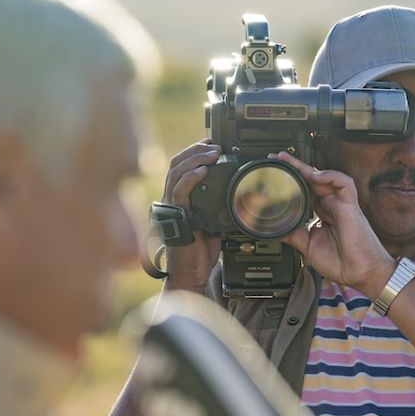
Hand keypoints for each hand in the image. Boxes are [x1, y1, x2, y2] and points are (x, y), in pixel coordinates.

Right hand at [160, 140, 222, 291]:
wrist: (192, 273)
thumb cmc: (201, 251)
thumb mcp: (215, 222)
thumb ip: (220, 206)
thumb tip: (242, 193)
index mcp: (181, 198)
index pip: (183, 166)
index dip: (195, 152)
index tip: (213, 143)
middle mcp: (173, 199)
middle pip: (178, 163)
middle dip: (196, 149)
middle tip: (215, 144)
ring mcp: (172, 206)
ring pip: (177, 172)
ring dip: (195, 158)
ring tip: (212, 152)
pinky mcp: (175, 215)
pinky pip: (180, 191)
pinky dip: (191, 177)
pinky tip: (203, 170)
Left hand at [274, 152, 395, 298]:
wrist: (361, 274)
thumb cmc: (342, 262)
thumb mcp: (308, 246)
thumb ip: (294, 234)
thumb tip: (275, 228)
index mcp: (323, 213)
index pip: (306, 191)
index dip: (292, 181)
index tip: (276, 175)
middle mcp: (332, 206)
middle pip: (313, 180)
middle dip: (296, 167)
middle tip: (277, 159)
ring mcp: (342, 205)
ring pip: (326, 177)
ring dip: (308, 168)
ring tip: (290, 162)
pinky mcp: (351, 206)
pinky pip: (344, 183)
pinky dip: (330, 176)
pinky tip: (316, 176)